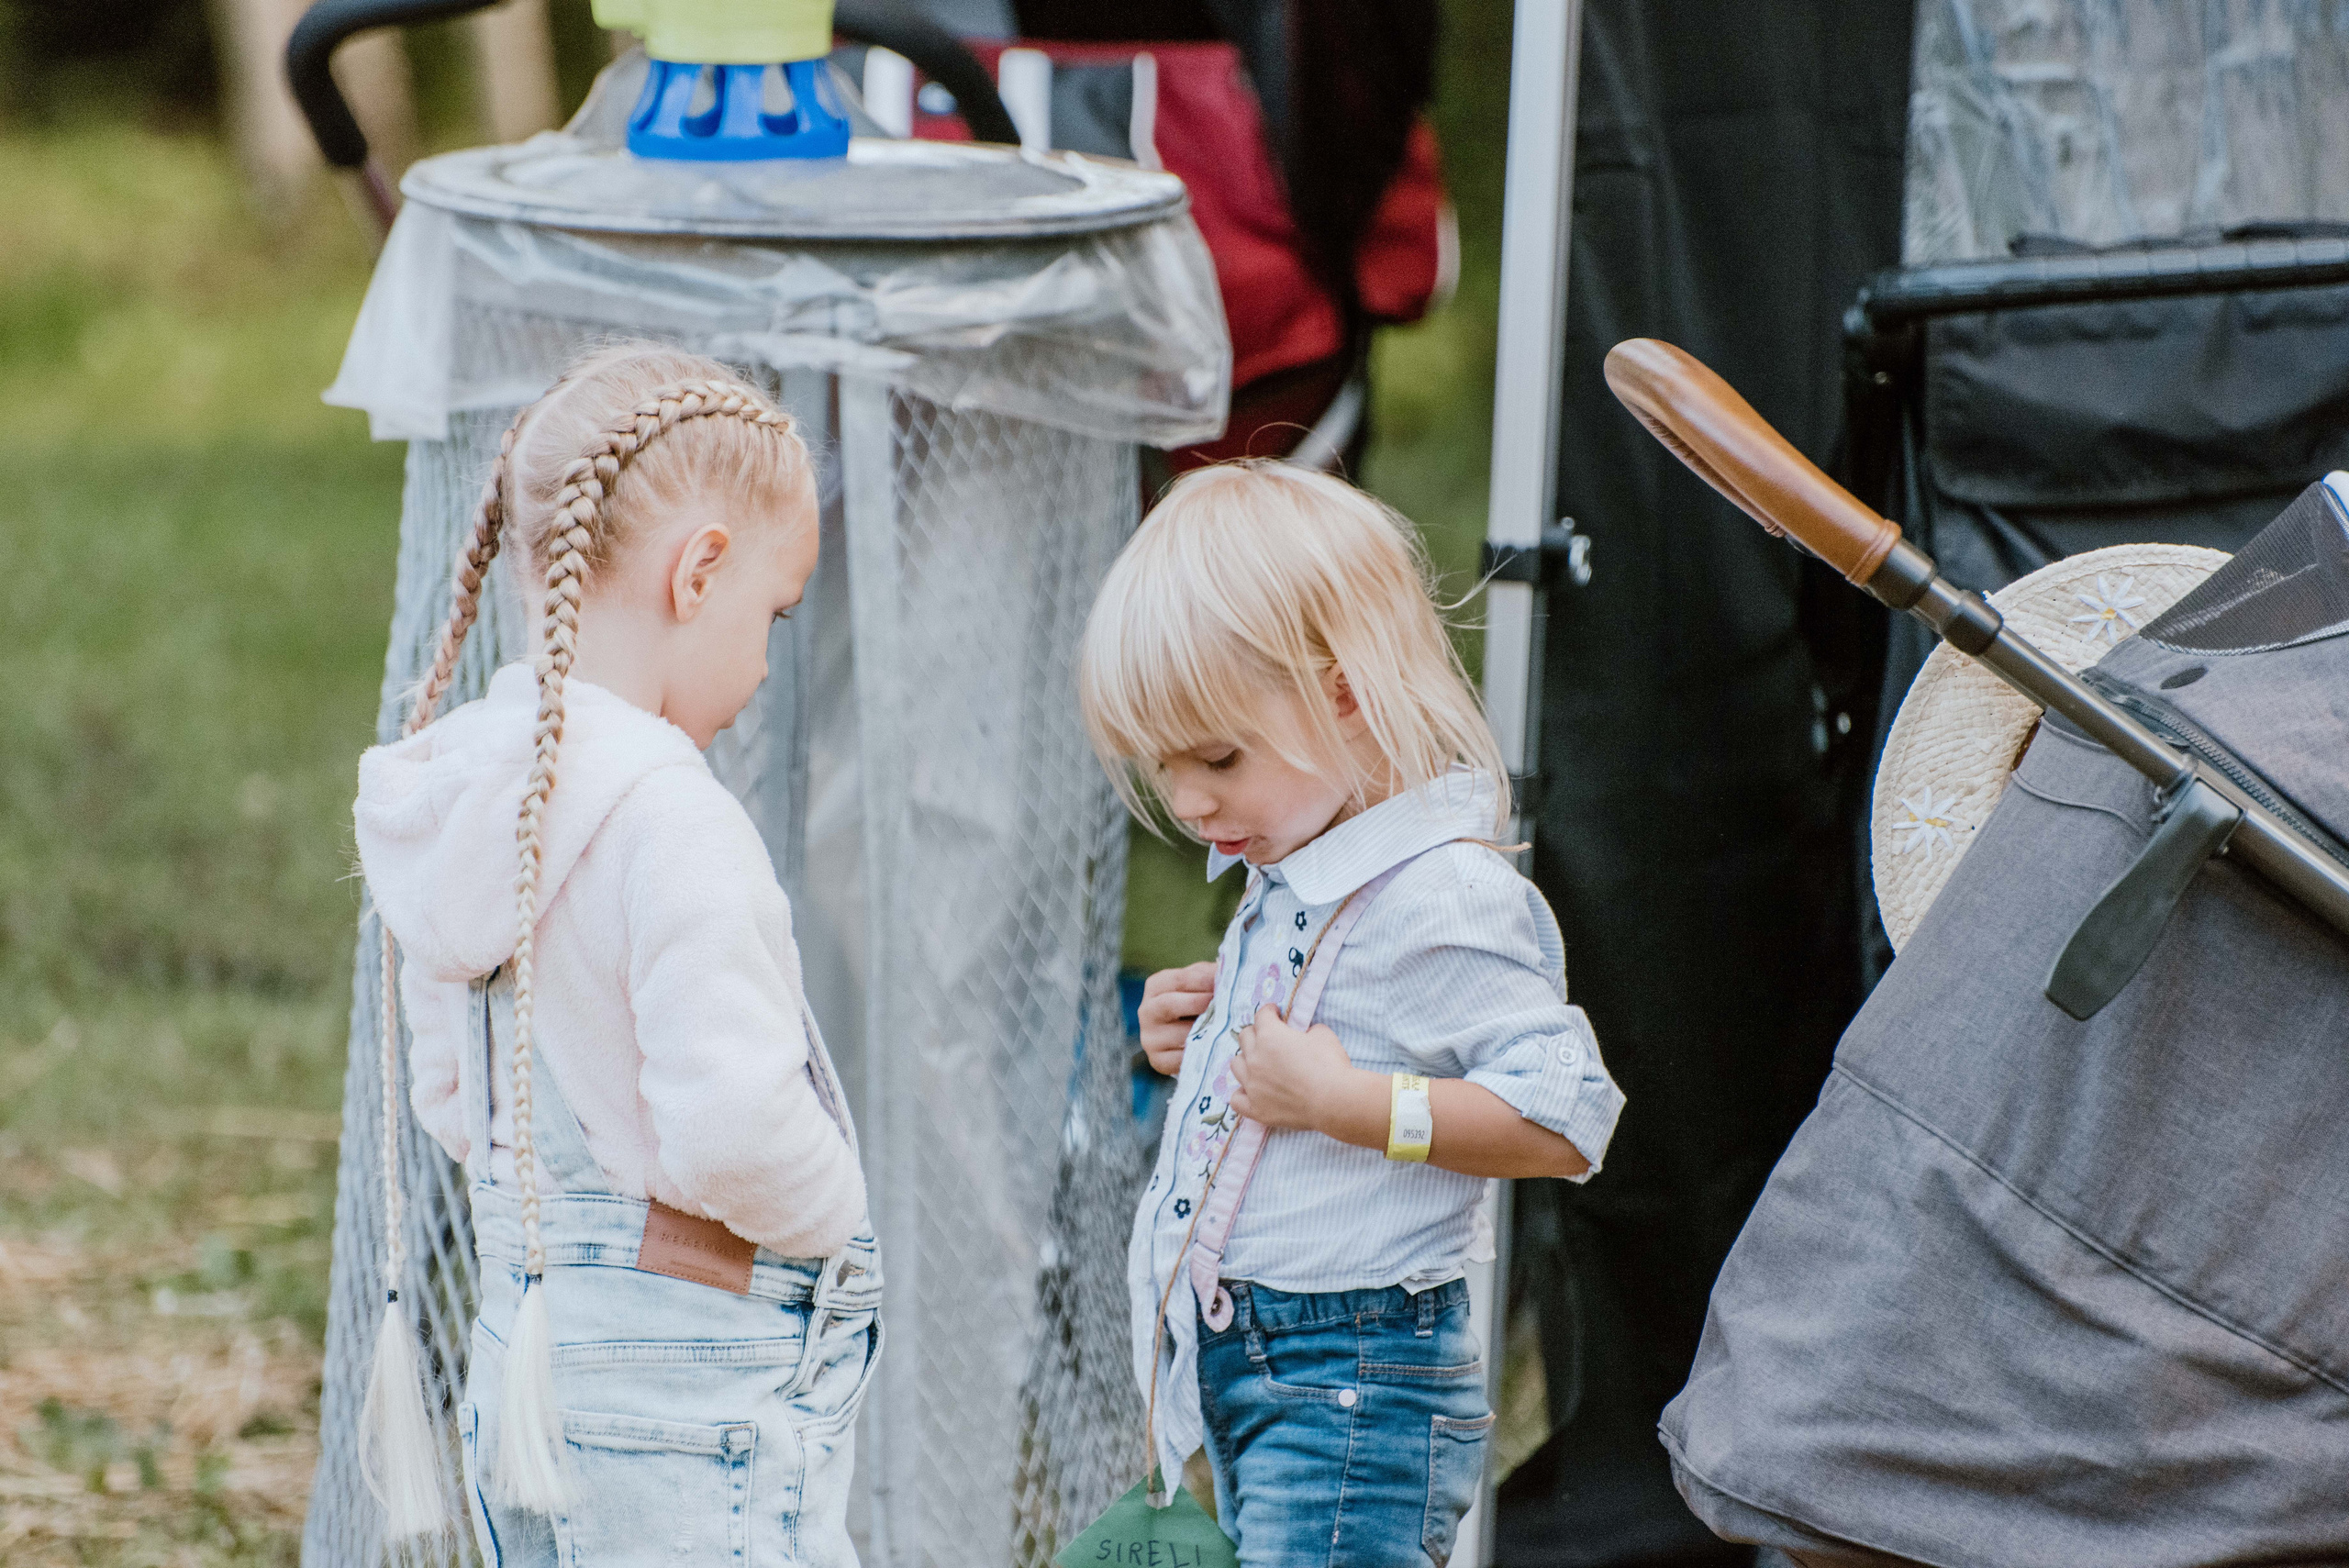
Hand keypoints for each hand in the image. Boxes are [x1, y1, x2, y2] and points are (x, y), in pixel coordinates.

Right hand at [1137, 962, 1216, 1075]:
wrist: (1182, 1039)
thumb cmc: (1195, 1005)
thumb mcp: (1198, 985)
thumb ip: (1208, 976)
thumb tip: (1226, 971)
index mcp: (1156, 987)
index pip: (1177, 980)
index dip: (1202, 980)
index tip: (1223, 981)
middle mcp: (1147, 1011)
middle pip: (1169, 1004)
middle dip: (1198, 1002)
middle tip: (1223, 1003)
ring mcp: (1150, 1038)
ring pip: (1178, 1034)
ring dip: (1204, 1031)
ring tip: (1226, 1026)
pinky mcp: (1158, 1060)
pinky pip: (1181, 1058)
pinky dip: (1200, 1052)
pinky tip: (1216, 1046)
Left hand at [1230, 1005, 1364, 1132]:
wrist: (1335, 1101)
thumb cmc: (1331, 1065)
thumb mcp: (1322, 1034)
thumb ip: (1307, 1030)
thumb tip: (1304, 1035)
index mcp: (1269, 1036)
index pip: (1261, 1016)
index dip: (1270, 1012)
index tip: (1275, 1014)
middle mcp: (1255, 1058)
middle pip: (1245, 1038)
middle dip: (1257, 1034)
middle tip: (1270, 1039)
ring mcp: (1252, 1085)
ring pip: (1236, 1065)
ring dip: (1246, 1061)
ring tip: (1259, 1065)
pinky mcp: (1256, 1108)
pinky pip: (1236, 1099)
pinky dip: (1242, 1094)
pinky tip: (1251, 1092)